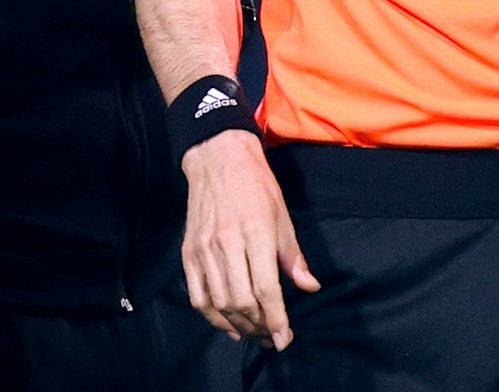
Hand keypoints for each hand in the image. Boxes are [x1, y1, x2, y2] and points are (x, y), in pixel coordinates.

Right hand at [180, 130, 320, 349]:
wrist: (218, 159)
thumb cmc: (257, 186)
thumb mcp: (283, 217)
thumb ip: (294, 257)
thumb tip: (310, 287)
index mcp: (256, 233)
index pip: (266, 289)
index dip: (276, 320)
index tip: (284, 339)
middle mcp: (227, 243)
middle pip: (241, 301)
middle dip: (259, 326)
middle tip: (272, 336)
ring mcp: (204, 248)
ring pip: (219, 302)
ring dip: (238, 325)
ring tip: (254, 332)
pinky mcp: (188, 251)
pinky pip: (197, 294)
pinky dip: (212, 315)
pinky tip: (228, 324)